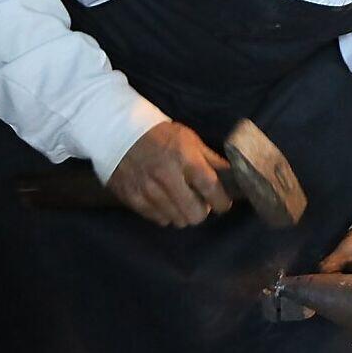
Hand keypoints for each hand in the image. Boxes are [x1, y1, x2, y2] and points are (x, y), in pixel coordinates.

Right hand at [108, 121, 230, 227]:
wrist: (118, 132)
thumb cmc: (160, 135)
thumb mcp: (190, 139)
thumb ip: (211, 160)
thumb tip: (232, 177)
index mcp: (185, 158)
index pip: (211, 189)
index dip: (222, 202)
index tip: (224, 204)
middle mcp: (167, 177)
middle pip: (195, 214)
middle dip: (202, 211)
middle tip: (199, 202)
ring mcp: (148, 190)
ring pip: (177, 220)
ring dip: (183, 213)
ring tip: (180, 200)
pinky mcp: (133, 199)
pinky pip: (158, 219)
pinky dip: (165, 214)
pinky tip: (164, 201)